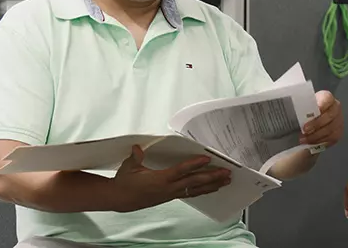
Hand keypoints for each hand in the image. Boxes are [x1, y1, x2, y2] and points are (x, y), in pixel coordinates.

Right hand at [110, 145, 231, 212]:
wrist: (121, 199)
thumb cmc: (125, 183)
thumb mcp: (128, 167)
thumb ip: (135, 157)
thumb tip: (138, 148)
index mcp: (160, 179)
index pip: (181, 171)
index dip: (194, 164)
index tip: (207, 159)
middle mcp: (169, 188)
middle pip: (194, 182)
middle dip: (211, 177)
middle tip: (226, 172)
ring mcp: (171, 194)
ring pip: (196, 189)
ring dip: (212, 185)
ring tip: (225, 181)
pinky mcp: (171, 196)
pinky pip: (191, 193)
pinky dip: (203, 190)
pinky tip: (212, 188)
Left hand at [300, 91, 342, 147]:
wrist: (314, 117)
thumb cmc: (307, 110)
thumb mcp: (304, 104)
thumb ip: (301, 106)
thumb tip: (289, 111)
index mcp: (327, 98)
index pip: (327, 98)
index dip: (322, 104)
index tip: (315, 110)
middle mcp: (335, 108)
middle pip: (329, 116)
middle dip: (316, 124)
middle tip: (304, 129)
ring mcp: (338, 121)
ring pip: (329, 129)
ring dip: (315, 136)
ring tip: (303, 139)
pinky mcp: (338, 132)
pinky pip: (330, 138)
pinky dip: (319, 141)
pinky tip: (310, 142)